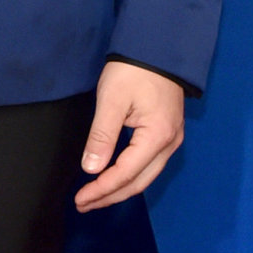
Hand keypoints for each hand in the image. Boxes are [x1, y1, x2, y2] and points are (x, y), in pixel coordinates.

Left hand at [74, 62, 185, 211]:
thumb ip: (101, 136)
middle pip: (138, 182)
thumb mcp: (112, 100)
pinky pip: (149, 165)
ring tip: (95, 197)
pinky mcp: (168, 134)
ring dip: (119, 189)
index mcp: (157, 136)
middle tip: (84, 204)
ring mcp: (172, 140)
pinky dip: (129, 177)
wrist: (158, 48)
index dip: (101, 189)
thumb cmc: (134, 70)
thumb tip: (91, 169)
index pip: (125, 174)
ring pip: (145, 177)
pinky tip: (113, 179)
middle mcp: (169, 143)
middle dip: (109, 196)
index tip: (80, 199)